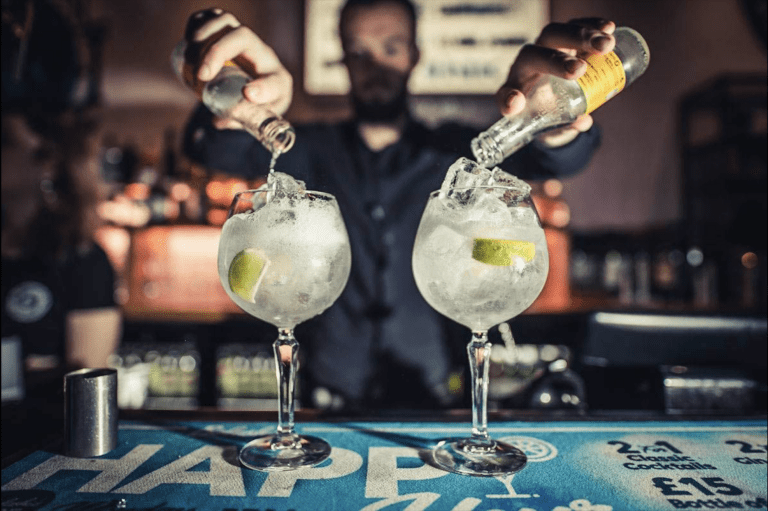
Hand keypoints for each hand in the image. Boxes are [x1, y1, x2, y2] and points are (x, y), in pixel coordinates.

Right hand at [187, 8, 292, 128]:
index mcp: (276, 79)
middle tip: (201, 76)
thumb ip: (240, 121)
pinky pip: (208, 18)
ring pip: (225, 21)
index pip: (275, 81)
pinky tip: (188, 45)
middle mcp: (260, 52)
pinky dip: (194, 27)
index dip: (262, 89)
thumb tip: (218, 121)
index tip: (247, 96)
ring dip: (201, 38)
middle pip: (243, 36)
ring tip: (190, 62)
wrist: (258, 84)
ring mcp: (241, 38)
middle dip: (217, 52)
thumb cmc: (260, 101)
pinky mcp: (224, 30)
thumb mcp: (257, 117)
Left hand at [496, 18, 615, 147]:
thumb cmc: (543, 111)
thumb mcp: (547, 125)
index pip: (507, 91)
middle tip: (580, 69)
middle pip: (534, 54)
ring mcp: (547, 47)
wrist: (550, 95)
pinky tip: (608, 28)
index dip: (509, 98)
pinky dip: (592, 24)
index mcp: (516, 88)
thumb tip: (582, 122)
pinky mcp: (566, 38)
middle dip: (556, 60)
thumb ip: (561, 126)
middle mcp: (528, 63)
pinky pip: (575, 26)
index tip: (518, 103)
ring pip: (556, 34)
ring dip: (581, 36)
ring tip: (607, 45)